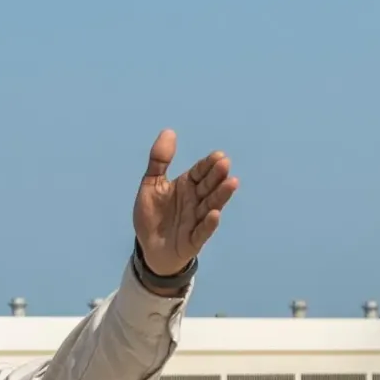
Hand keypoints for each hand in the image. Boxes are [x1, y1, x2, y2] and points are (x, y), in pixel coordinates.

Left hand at [132, 128, 237, 278]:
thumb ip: (159, 160)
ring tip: (231, 183)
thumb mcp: (151, 184)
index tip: (218, 156)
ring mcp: (196, 220)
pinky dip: (209, 224)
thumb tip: (169, 131)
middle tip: (224, 164)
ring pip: (210, 206)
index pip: (200, 172)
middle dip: (216, 176)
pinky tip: (214, 214)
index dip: (208, 165)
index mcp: (187, 186)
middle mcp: (195, 201)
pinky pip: (202, 232)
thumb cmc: (153, 215)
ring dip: (220, 196)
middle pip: (208, 187)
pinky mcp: (193, 240)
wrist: (148, 248)